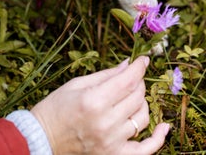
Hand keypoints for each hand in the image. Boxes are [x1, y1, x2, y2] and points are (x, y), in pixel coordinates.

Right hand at [31, 56, 169, 154]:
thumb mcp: (77, 85)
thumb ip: (106, 76)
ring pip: (142, 117)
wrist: (42, 139)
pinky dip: (158, 139)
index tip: (143, 60)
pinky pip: (146, 149)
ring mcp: (111, 141)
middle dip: (137, 83)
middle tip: (131, 79)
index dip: (139, 67)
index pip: (128, 80)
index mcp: (94, 101)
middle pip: (137, 97)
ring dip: (141, 104)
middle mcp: (105, 122)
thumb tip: (129, 65)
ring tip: (130, 100)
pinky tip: (164, 127)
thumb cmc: (56, 109)